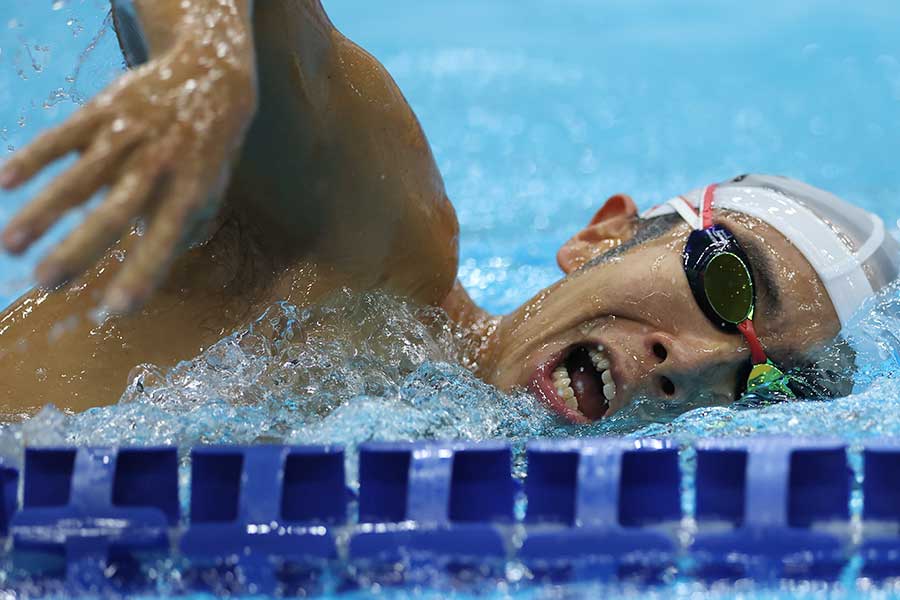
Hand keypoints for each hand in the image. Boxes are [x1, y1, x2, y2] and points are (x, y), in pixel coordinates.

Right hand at [0, 36, 256, 312]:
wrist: (212, 72)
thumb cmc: (207, 149)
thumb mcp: (211, 190)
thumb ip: (181, 229)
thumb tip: (150, 268)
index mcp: (189, 192)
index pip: (165, 241)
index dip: (141, 274)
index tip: (116, 310)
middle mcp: (158, 165)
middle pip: (115, 211)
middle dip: (80, 249)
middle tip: (46, 283)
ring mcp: (129, 135)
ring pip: (81, 176)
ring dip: (44, 211)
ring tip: (11, 245)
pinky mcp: (104, 109)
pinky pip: (64, 136)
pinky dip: (35, 158)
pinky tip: (5, 182)